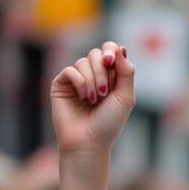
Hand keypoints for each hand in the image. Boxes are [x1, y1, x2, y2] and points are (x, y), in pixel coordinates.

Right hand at [49, 40, 135, 158]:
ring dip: (93, 80)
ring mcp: (77, 79)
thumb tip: (121, 48)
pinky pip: (70, 70)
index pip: (111, 51)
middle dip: (103, 71)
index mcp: (111, 77)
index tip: (112, 61)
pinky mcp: (62, 84)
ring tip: (94, 100)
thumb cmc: (109, 122)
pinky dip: (80, 82)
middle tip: (104, 91)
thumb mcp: (125, 97)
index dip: (111, 51)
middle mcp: (94, 75)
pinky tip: (84, 97)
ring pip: (84, 61)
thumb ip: (127, 72)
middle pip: (97, 54)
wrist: (89, 141)